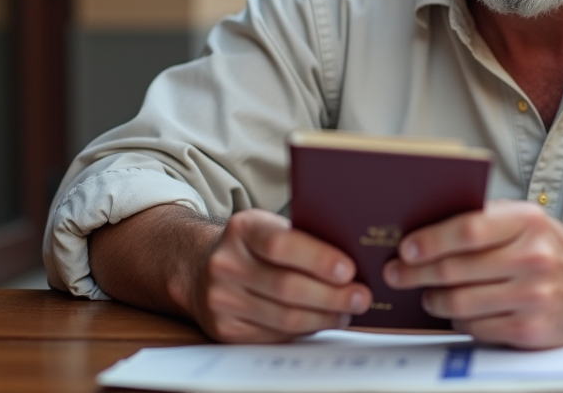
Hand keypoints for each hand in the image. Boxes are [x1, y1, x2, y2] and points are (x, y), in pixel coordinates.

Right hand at [188, 209, 371, 342]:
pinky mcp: (224, 328)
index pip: (281, 245)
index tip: (349, 269)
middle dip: (332, 296)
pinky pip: (274, 335)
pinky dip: (305, 330)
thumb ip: (302, 238)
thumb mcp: (269, 227)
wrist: (201, 268)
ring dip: (324, 317)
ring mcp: (221, 299)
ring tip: (348, 312)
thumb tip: (354, 259)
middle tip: (361, 297)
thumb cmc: (252, 246)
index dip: (318, 259)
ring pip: (284, 317)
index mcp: (243, 229)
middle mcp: (226, 264)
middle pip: (287, 287)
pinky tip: (323, 322)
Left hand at [382, 200, 562, 348]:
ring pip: (460, 302)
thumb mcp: (526, 220)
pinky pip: (477, 328)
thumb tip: (425, 232)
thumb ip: (485, 221)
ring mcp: (534, 296)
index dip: (430, 241)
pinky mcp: (532, 330)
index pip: (468, 229)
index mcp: (528, 221)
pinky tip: (457, 312)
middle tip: (398, 273)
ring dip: (434, 299)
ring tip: (427, 295)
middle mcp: (534, 258)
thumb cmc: (551, 248)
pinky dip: (460, 321)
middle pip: (456, 269)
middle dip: (417, 273)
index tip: (406, 248)